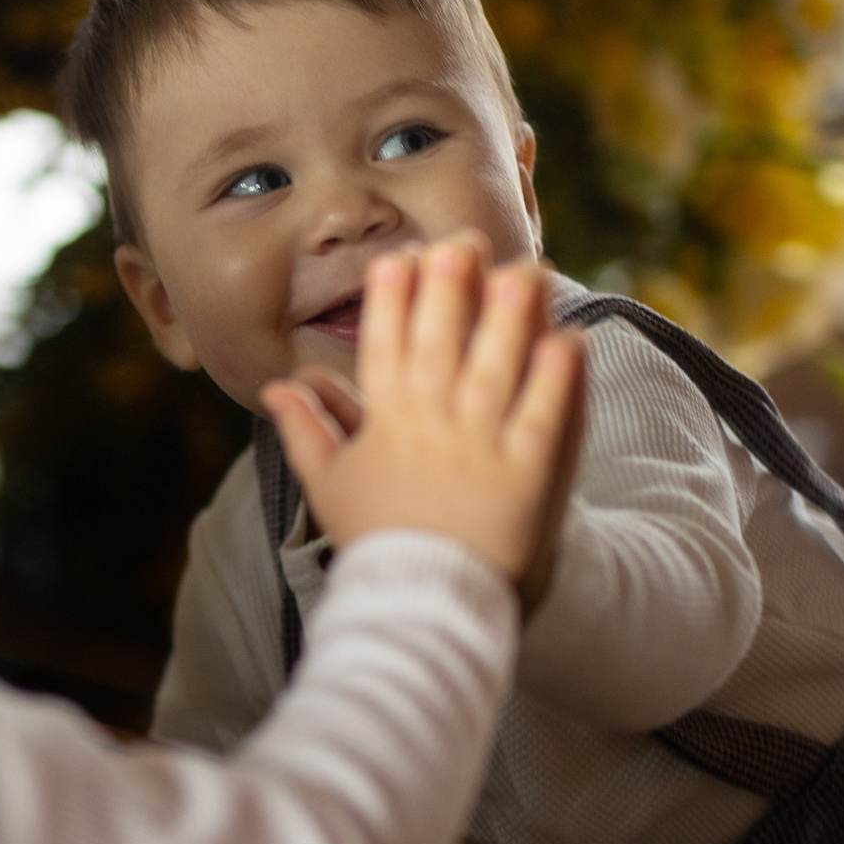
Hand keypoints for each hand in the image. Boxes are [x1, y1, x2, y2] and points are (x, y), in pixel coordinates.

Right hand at [259, 235, 585, 604]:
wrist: (423, 604)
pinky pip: (545, 417)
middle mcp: (431, 426)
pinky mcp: (528, 475)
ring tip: (525, 271)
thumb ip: (305, 431)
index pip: (384, 345)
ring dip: (511, 316)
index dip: (393, 298)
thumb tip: (275, 388)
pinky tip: (567, 340)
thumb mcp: (329, 487)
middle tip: (465, 239)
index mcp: (384, 423)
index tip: (403, 256)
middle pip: (442, 341)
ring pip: (497, 368)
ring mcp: (481, 448)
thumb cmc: (377, 542)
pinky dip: (557, 379)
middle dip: (452, 286)